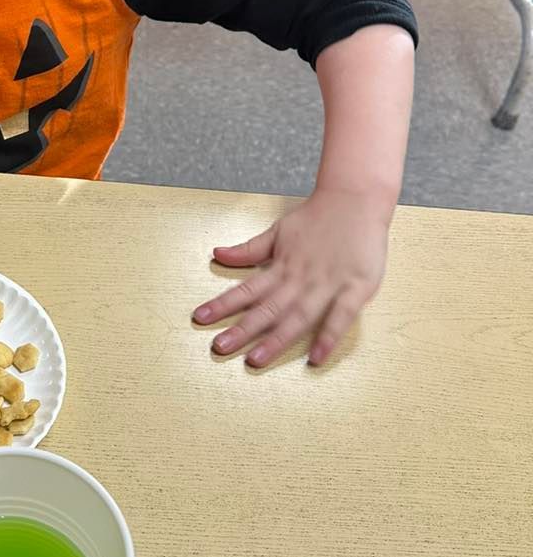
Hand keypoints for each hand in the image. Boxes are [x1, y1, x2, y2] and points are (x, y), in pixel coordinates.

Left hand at [191, 189, 391, 367]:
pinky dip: (329, 335)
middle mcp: (300, 278)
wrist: (355, 197)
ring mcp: (328, 283)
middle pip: (267, 308)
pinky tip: (316, 356)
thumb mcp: (278, 230)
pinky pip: (342, 314)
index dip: (222, 304)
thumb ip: (250, 249)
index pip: (246, 289)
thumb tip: (217, 254)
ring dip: (276, 338)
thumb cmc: (317, 217)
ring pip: (298, 315)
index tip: (200, 318)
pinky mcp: (357, 286)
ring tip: (255, 359)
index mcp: (281, 266)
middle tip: (219, 348)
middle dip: (242, 330)